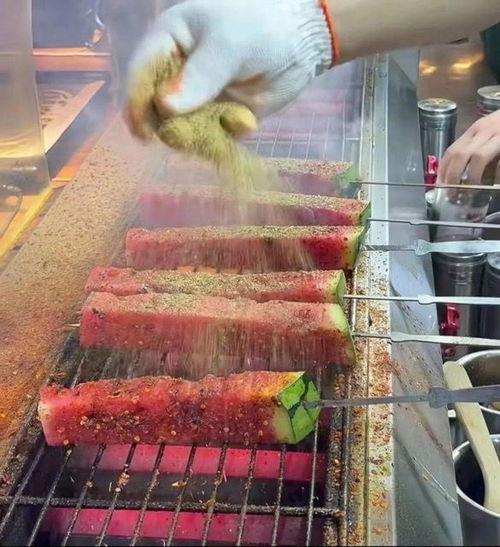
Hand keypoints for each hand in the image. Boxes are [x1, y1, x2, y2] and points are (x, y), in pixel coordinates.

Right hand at [126, 0, 332, 139]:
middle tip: (193, 132)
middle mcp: (176, 76)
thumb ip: (198, 77)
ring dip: (202, 135)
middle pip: (157, 111)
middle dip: (173, 126)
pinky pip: (211, 140)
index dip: (137, 104)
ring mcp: (198, 100)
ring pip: (183, 130)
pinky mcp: (219, 119)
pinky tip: (245, 121)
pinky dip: (225, 137)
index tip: (142, 131)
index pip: (141, 76)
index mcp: (167, 44)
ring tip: (231, 121)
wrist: (299, 43)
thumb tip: (164, 108)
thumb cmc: (257, 27)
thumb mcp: (226, 44)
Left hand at [438, 110, 499, 184]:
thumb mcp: (489, 136)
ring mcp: (499, 135)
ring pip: (479, 158)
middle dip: (453, 177)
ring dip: (472, 177)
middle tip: (452, 194)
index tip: (441, 187)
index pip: (451, 151)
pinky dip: (496, 176)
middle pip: (460, 154)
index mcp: (475, 130)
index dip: (443, 171)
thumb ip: (475, 152)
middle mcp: (485, 130)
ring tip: (472, 191)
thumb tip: (459, 178)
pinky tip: (495, 184)